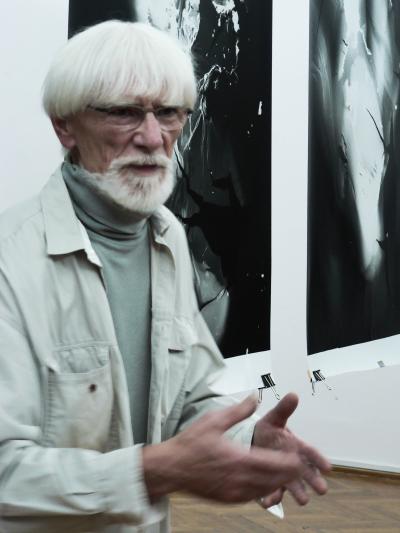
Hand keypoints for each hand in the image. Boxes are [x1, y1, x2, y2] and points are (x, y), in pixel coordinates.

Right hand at [142, 395, 307, 503]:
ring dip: (276, 483)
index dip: (289, 462)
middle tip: (298, 467)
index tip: (299, 457)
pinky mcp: (226, 499)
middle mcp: (239, 479)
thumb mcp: (214, 420)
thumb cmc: (190, 444)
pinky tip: (264, 483)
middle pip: (272, 480)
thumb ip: (239, 411)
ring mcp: (233, 492)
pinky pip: (251, 497)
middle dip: (287, 474)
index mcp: (239, 459)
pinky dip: (262, 490)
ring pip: (263, 490)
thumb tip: (255, 397)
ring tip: (285, 475)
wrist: (171, 468)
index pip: (273, 464)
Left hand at [252, 393, 330, 506]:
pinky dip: (272, 498)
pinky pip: (274, 494)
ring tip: (303, 499)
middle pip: (308, 474)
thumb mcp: (274, 419)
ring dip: (299, 493)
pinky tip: (267, 501)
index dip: (319, 460)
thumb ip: (284, 409)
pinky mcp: (273, 484)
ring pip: (295, 487)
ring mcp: (285, 475)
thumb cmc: (268, 431)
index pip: (311, 453)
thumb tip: (293, 394)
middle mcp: (295, 464)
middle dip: (315, 481)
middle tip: (322, 489)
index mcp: (297, 447)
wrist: (252, 442)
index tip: (329, 467)